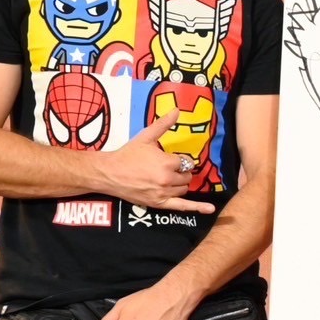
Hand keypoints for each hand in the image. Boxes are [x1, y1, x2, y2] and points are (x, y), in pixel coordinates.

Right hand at [96, 109, 215, 213]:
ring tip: (167, 178)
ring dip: (180, 183)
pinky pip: (182, 207)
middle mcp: (168, 179)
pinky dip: (197, 208)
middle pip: (187, 176)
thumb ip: (163, 125)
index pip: (185, 162)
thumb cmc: (127, 154)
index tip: (170, 159)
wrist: (109, 173)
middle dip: (181, 171)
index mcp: (167, 162)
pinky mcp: (159, 203)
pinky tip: (210, 209)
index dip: (179, 160)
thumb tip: (177, 110)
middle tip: (167, 168)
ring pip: (184, 189)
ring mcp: (164, 193)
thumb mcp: (146, 137)